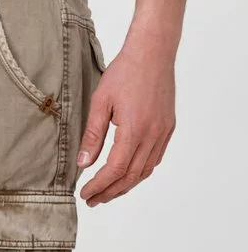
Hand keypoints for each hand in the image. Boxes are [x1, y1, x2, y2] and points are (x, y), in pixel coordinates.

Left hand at [77, 35, 175, 206]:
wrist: (153, 51)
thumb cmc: (125, 72)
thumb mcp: (100, 102)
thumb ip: (92, 135)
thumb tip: (83, 163)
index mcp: (134, 130)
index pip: (115, 170)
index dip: (99, 186)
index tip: (84, 193)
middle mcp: (152, 135)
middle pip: (130, 176)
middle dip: (110, 192)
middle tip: (93, 200)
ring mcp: (163, 132)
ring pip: (144, 171)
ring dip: (125, 185)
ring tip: (107, 192)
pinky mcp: (167, 128)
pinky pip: (154, 159)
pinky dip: (139, 172)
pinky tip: (126, 175)